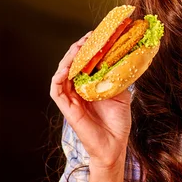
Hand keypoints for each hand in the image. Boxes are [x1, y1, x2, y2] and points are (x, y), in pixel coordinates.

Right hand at [50, 33, 131, 168]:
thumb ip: (118, 78)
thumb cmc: (118, 122)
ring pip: (63, 73)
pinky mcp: (67, 108)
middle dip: (79, 49)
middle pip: (72, 64)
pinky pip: (57, 90)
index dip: (89, 48)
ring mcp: (71, 98)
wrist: (115, 146)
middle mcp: (78, 89)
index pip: (85, 62)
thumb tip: (124, 58)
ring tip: (78, 48)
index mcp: (90, 85)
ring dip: (69, 59)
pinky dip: (59, 78)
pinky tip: (66, 68)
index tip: (97, 35)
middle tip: (89, 38)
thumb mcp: (121, 94)